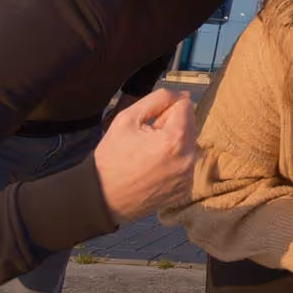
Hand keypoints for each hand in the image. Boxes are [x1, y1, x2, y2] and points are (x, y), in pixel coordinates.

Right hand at [94, 88, 197, 221]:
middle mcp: (188, 159)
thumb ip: (158, 99)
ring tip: (149, 156)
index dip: (164, 110)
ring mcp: (188, 177)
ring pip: (189, 144)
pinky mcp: (185, 190)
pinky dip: (174, 162)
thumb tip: (183, 95)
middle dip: (171, 126)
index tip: (149, 124)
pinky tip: (153, 170)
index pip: (185, 105)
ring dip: (174, 144)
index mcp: (175, 139)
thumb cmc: (112, 157)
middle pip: (190, 125)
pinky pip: (185, 164)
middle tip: (146, 141)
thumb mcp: (127, 118)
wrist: (103, 198)